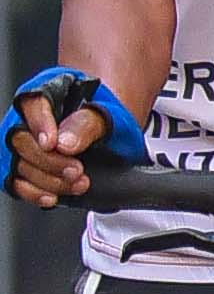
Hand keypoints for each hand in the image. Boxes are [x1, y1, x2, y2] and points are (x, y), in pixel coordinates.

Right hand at [7, 69, 136, 208]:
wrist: (115, 140)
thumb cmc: (107, 121)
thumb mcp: (108, 117)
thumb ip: (86, 124)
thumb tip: (65, 142)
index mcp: (48, 97)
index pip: (33, 105)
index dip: (39, 125)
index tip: (52, 144)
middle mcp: (27, 121)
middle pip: (21, 140)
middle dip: (49, 160)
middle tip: (76, 169)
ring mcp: (24, 147)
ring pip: (20, 165)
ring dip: (48, 180)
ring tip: (78, 183)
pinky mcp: (25, 170)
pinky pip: (18, 184)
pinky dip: (34, 193)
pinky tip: (52, 197)